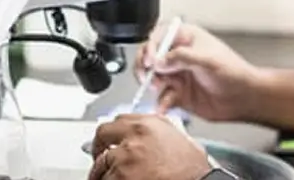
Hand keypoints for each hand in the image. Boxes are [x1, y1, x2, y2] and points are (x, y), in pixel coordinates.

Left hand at [88, 114, 210, 179]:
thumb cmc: (194, 172)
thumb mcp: (182, 142)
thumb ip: (161, 133)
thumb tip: (149, 139)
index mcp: (151, 124)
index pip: (120, 119)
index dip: (114, 133)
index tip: (110, 141)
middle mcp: (135, 135)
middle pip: (103, 134)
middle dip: (99, 148)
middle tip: (100, 159)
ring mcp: (125, 156)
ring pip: (101, 163)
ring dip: (105, 172)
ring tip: (116, 178)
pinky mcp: (120, 176)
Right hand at [136, 22, 260, 121]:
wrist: (245, 98)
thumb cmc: (234, 72)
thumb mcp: (207, 59)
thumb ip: (181, 57)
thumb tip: (159, 60)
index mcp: (185, 38)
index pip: (158, 37)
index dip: (150, 48)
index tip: (150, 61)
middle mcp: (177, 56)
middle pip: (150, 57)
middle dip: (145, 67)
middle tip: (147, 76)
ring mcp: (177, 75)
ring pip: (152, 78)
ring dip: (152, 85)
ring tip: (160, 89)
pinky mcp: (178, 94)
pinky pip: (162, 98)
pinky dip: (160, 103)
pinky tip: (163, 106)